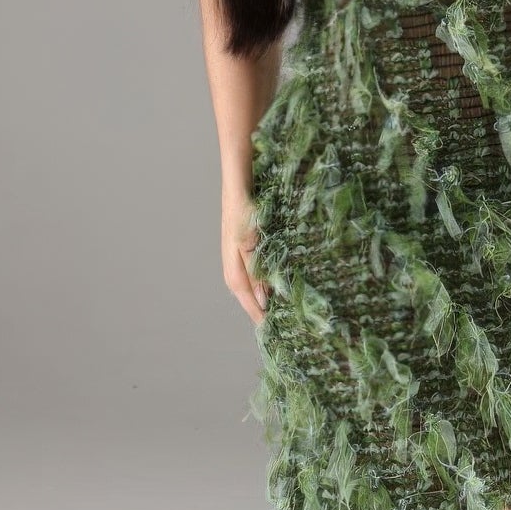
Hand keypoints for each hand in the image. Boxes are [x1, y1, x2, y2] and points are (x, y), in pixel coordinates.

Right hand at [223, 191, 267, 323]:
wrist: (239, 180)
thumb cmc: (243, 209)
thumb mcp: (249, 242)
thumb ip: (255, 270)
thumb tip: (262, 300)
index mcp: (232, 264)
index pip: (245, 297)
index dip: (256, 313)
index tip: (269, 330)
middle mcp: (234, 261)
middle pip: (245, 293)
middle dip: (258, 309)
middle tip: (277, 324)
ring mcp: (239, 251)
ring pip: (250, 281)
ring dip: (262, 295)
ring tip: (278, 309)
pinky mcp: (248, 242)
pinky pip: (256, 268)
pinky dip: (265, 279)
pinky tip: (275, 282)